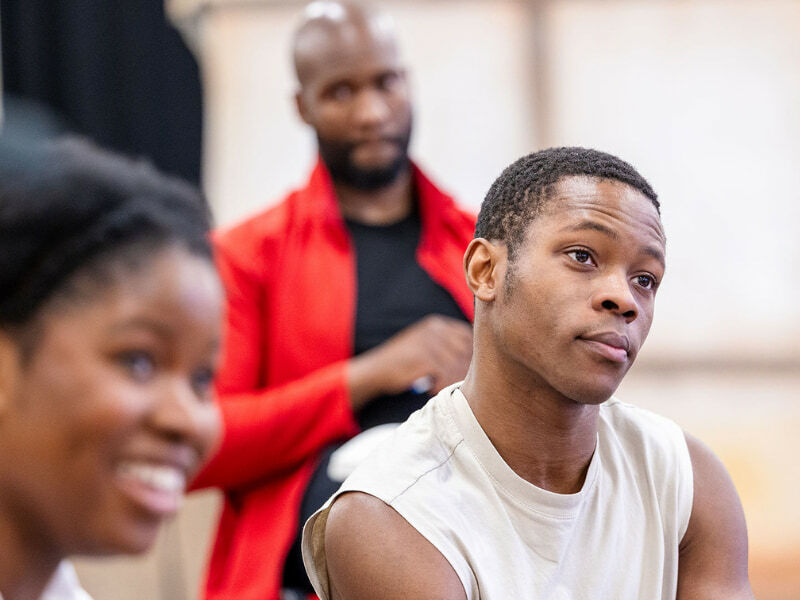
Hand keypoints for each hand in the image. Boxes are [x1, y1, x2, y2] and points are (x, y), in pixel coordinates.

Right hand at [347, 315, 472, 410]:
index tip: (472, 369)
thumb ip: (445, 345)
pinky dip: (443, 385)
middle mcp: (434, 330)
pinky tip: (434, 390)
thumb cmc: (403, 362)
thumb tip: (477, 356)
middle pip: (465, 350)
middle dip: (467, 369)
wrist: (375, 370)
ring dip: (455, 379)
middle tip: (462, 384)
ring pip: (457, 364)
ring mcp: (428, 343)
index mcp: (436, 324)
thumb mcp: (424, 344)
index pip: (467, 335)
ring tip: (447, 389)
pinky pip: (445, 374)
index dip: (474, 353)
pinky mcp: (422, 359)